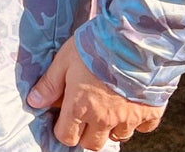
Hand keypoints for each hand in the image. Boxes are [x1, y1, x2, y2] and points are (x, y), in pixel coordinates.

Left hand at [27, 38, 163, 148]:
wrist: (132, 42)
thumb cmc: (94, 48)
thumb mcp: (64, 61)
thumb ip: (49, 84)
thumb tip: (34, 102)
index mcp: (80, 107)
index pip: (66, 137)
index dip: (62, 129)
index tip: (63, 117)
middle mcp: (104, 119)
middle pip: (92, 144)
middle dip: (85, 133)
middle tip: (85, 116)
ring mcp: (128, 118)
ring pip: (119, 137)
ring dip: (111, 128)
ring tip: (108, 109)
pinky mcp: (150, 113)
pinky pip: (143, 129)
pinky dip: (137, 122)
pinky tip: (131, 105)